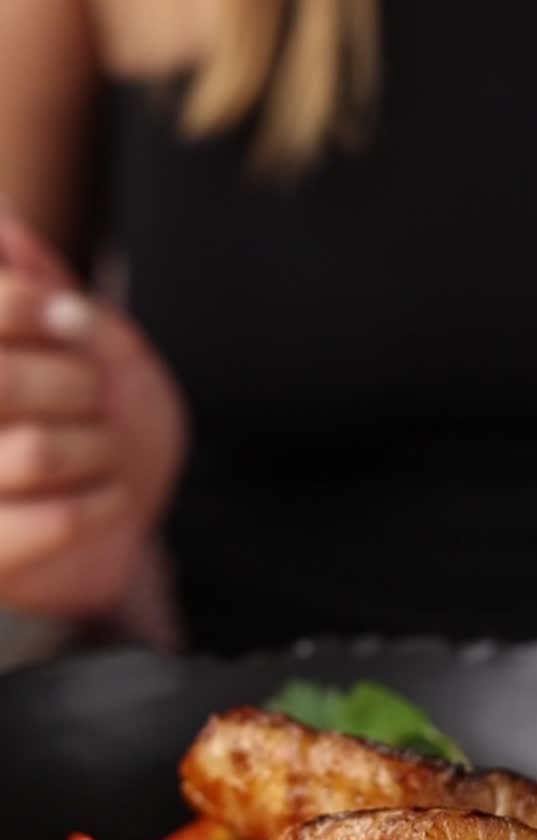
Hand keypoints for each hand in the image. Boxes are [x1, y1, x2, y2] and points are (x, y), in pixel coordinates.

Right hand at [0, 214, 186, 613]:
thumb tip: (3, 221)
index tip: (69, 320)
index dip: (20, 307)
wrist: (123, 516)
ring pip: (37, 450)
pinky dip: (106, 500)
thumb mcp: (77, 339)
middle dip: (71, 381)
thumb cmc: (91, 412)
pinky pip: (56, 520)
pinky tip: (114, 494)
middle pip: (2, 385)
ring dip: (97, 442)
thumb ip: (34, 281)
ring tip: (104, 447)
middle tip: (94, 396)